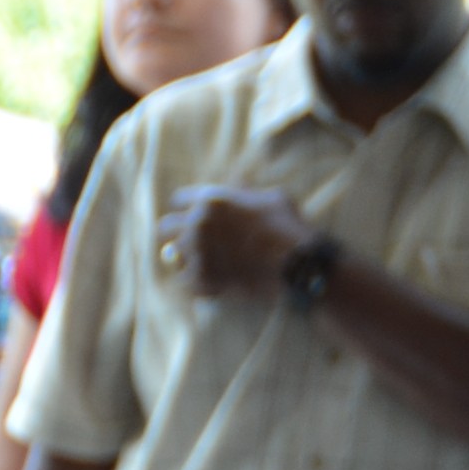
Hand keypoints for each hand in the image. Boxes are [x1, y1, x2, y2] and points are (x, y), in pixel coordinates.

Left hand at [154, 184, 319, 301]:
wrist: (302, 268)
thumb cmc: (292, 231)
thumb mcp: (274, 199)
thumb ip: (249, 191)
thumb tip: (239, 184)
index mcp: (211, 200)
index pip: (178, 200)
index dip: (187, 210)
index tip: (194, 221)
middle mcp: (198, 223)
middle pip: (166, 227)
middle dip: (178, 235)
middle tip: (191, 245)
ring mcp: (200, 252)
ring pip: (173, 256)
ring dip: (186, 261)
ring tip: (201, 268)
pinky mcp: (205, 279)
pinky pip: (186, 282)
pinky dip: (195, 285)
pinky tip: (208, 285)